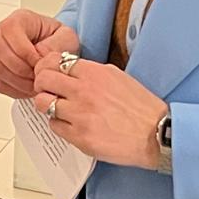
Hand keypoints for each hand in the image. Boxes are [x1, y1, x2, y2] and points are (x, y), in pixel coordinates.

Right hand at [0, 8, 80, 99]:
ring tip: (37, 84)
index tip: (41, 64)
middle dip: (23, 70)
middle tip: (39, 77)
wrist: (54, 50)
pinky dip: (15, 90)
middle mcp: (1, 34)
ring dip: (19, 81)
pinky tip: (29, 88)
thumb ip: (56, 43)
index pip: (12, 34)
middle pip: (1, 52)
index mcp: (18, 20)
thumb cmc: (57, 41)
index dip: (27, 53)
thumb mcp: (66, 37)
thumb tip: (39, 54)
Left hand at [31, 52, 168, 169]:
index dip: (48, 67)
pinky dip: (58, 124)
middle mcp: (84, 91)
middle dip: (41, 84)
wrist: (157, 135)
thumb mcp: (118, 77)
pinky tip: (69, 124)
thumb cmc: (142, 108)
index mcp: (94, 73)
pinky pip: (54, 126)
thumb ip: (92, 73)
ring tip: (57, 109)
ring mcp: (80, 114)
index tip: (48, 73)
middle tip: (46, 90)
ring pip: (42, 103)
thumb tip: (71, 71)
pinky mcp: (80, 136)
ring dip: (46, 105)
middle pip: (43, 79)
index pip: (54, 61)